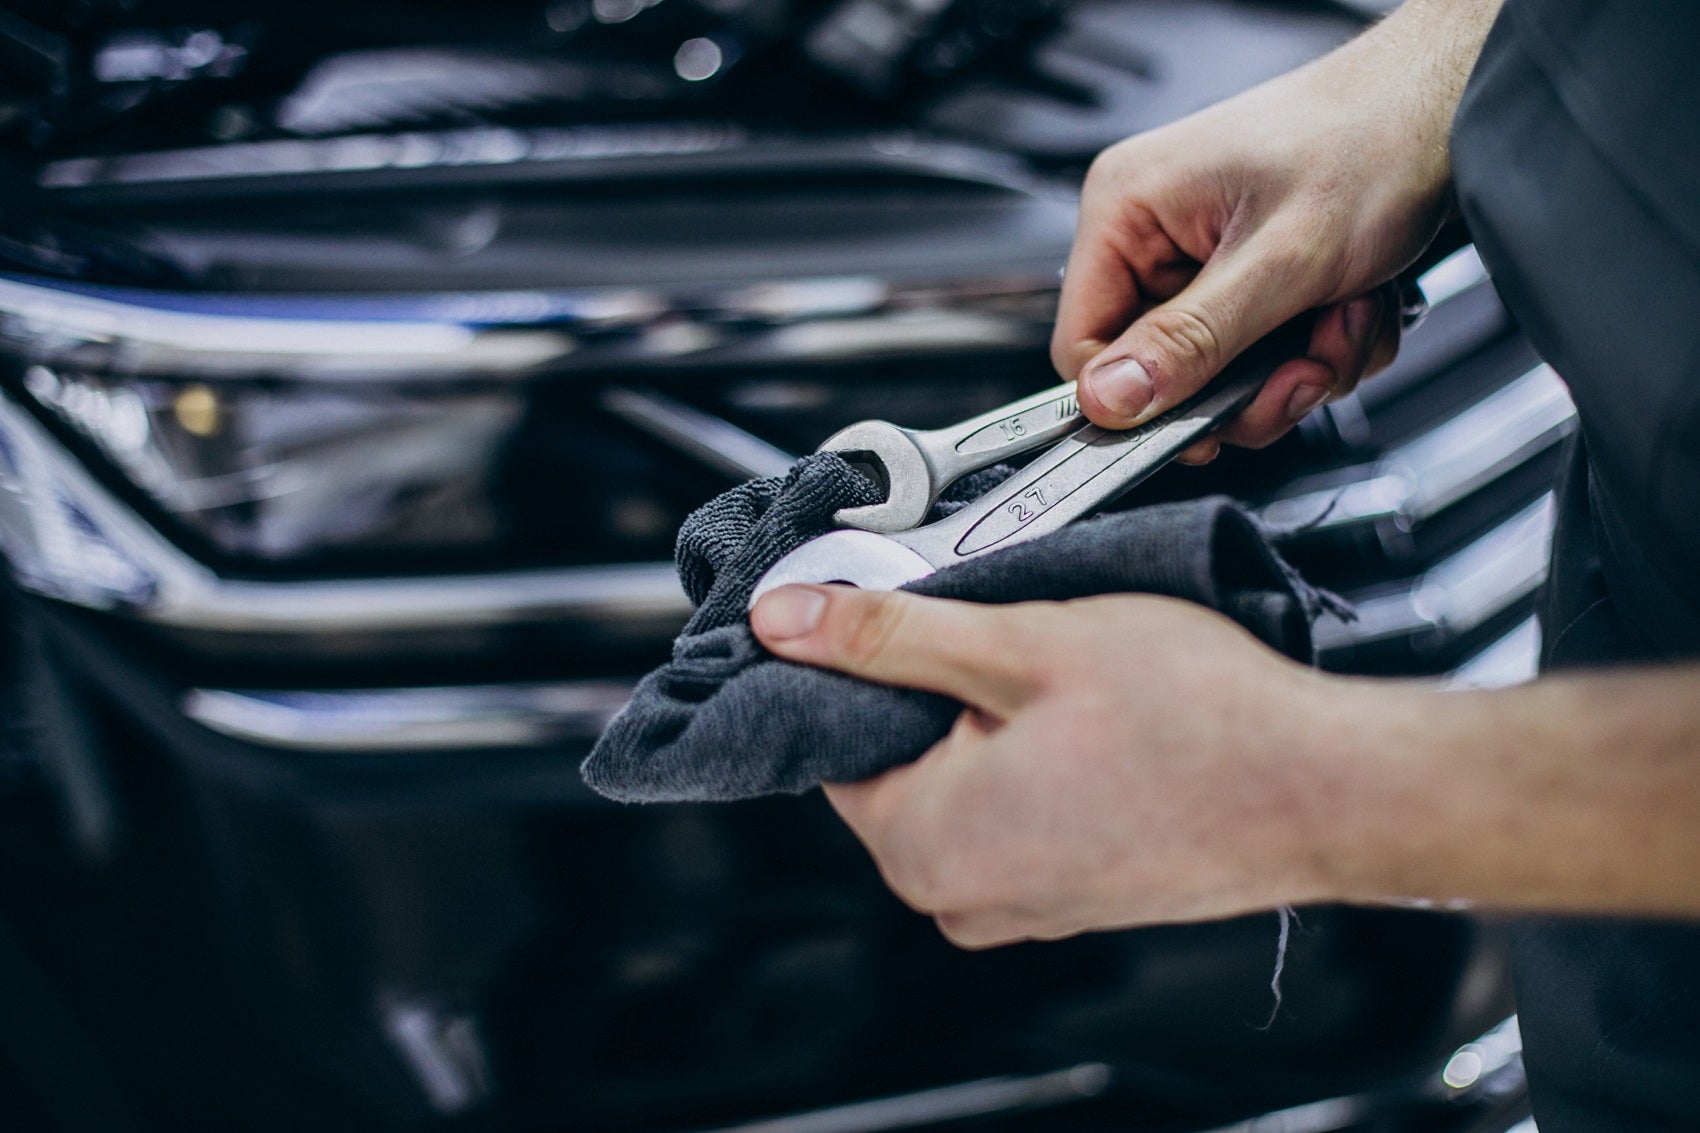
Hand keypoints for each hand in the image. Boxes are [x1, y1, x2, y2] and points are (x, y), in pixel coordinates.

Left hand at [749, 584, 1348, 946]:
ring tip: (1064, 679)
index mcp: (924, 845)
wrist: (1327, 790)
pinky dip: (1033, 764)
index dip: (863, 663)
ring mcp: (1021, 906)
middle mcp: (960, 896)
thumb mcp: (1018, 645)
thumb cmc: (1196, 723)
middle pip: (894, 764)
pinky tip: (1092, 725)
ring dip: (991, 724)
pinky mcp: (1072, 898)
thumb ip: (887, 635)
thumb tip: (784, 622)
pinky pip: (1013, 817)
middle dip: (934, 692)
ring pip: (959, 785)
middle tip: (1008, 633)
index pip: (832, 741)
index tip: (909, 612)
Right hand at [1054, 0, 1503, 461]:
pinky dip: (1322, 347)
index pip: (1083, 347)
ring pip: (1223, 374)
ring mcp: (1205, 258)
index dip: (1139, 403)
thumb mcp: (1281, 260)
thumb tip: (1111, 401)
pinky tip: (1355, 303)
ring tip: (1346, 315)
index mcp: (1127, 210)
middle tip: (1306, 366)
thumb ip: (1191, 340)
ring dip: (1300, 365)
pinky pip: (1266, 357)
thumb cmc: (1373, 140)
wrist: (1452, 111)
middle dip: (1251, 383)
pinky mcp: (1252, 278)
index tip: (1201, 428)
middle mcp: (1156, 233)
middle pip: (1164, 372)